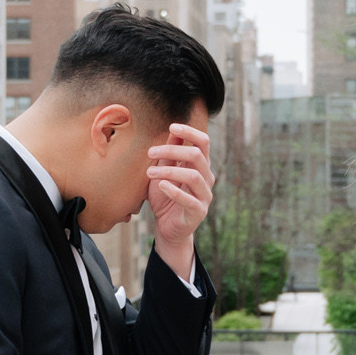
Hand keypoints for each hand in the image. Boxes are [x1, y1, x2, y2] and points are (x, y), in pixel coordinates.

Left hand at [146, 120, 212, 278]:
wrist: (167, 228)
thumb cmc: (165, 198)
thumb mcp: (163, 173)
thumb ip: (169, 155)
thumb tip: (172, 130)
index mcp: (200, 166)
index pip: (203, 142)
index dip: (190, 132)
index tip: (172, 126)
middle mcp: (206, 178)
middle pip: (196, 155)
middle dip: (172, 151)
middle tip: (149, 153)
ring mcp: (205, 195)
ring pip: (193, 175)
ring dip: (169, 171)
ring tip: (149, 173)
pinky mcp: (198, 211)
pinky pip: (189, 199)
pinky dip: (174, 191)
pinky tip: (161, 186)